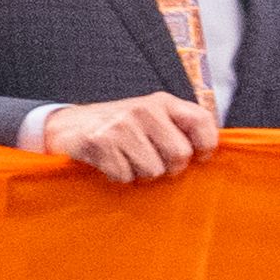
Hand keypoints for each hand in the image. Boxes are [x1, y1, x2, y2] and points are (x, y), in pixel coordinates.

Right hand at [33, 93, 215, 184]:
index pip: (201, 122)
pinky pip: (125, 176)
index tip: (198, 158)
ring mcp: (121, 125)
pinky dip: (118, 177)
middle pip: (179, 156)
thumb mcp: (151, 118)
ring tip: (126, 160)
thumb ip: (179, 129)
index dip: (206, 146)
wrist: (67, 126)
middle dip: (168, 168)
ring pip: (152, 170)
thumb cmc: (117, 127)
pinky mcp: (100, 143)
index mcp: (162, 102)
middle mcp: (144, 109)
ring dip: (140, 174)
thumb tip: (212, 154)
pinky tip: (109, 163)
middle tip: (150, 162)